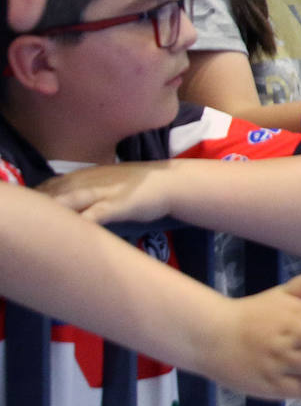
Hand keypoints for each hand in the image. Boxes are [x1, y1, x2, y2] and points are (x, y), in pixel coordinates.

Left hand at [39, 162, 174, 224]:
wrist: (169, 182)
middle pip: (55, 193)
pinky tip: (73, 230)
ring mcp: (104, 192)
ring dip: (54, 211)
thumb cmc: (137, 185)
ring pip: (70, 200)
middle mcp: (90, 181)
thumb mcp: (107, 182)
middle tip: (29, 222)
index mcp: (85, 176)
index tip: (27, 212)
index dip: (37, 198)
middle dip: (39, 206)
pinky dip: (82, 221)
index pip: (51, 185)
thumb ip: (86, 190)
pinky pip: (96, 213)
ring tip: (40, 226)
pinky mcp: (119, 205)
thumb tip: (67, 203)